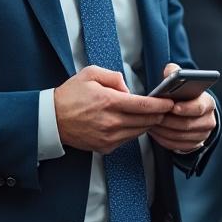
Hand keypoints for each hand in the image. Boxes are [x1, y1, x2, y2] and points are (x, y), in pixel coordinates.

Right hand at [54, 66, 174, 154]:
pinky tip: (132, 124)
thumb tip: (128, 89)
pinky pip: (128, 140)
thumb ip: (114, 77)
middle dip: (159, 114)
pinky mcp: (105, 147)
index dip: (160, 104)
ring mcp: (108, 137)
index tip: (170, 102)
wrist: (51, 120)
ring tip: (151, 115)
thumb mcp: (90, 74)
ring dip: (148, 123)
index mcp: (108, 101)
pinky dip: (134, 132)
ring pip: (139, 132)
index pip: (143, 105)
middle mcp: (110, 122)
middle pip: (145, 120)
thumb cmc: (70, 95)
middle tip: (166, 108)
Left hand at [149, 63, 215, 153]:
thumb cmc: (186, 96)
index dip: (186, 108)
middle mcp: (209, 121)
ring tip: (150, 122)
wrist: (194, 114)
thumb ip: (176, 73)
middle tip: (154, 116)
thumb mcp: (184, 83)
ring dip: (163, 130)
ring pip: (180, 136)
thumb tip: (169, 70)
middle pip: (187, 124)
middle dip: (168, 120)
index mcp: (208, 103)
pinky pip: (176, 145)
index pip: (199, 107)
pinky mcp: (194, 145)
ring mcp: (202, 135)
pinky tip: (154, 131)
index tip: (172, 107)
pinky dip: (163, 139)